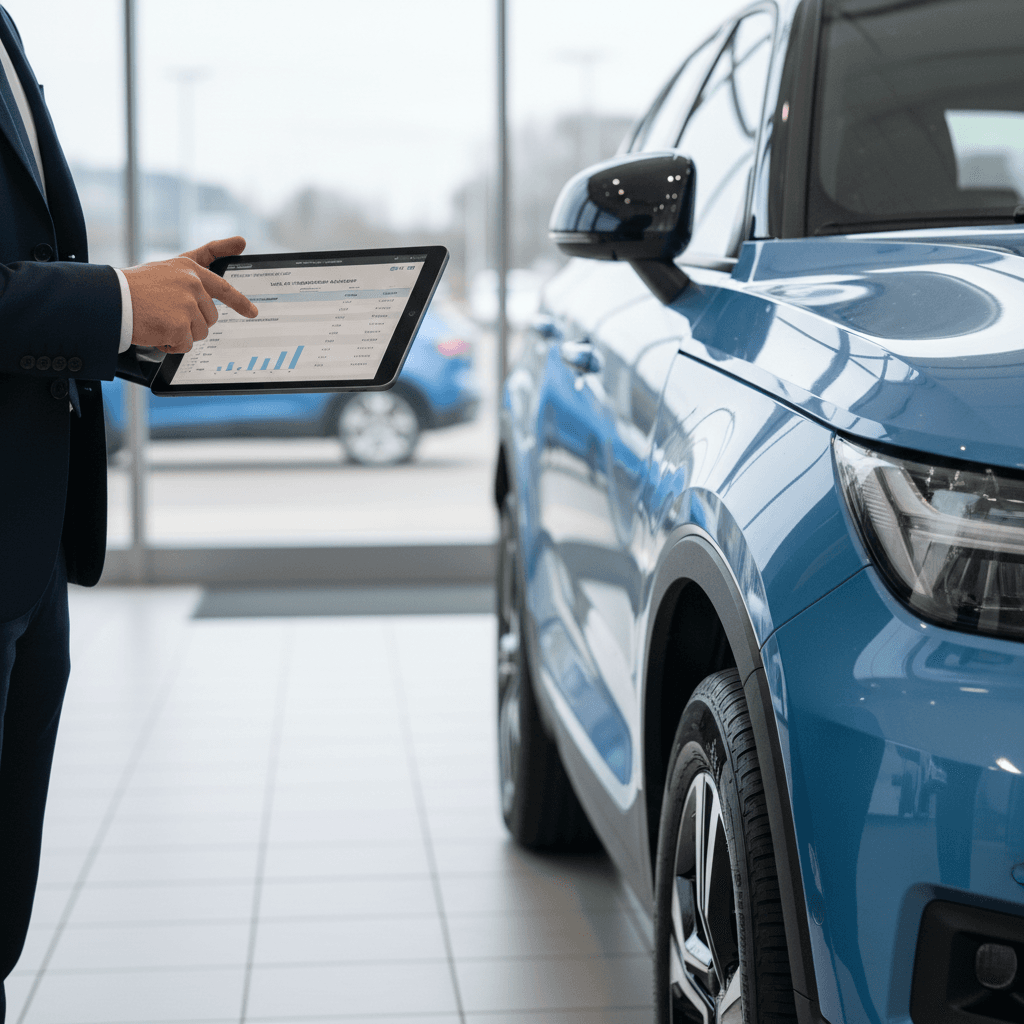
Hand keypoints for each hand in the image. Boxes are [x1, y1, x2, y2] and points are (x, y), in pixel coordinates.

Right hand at [122, 236, 258, 352]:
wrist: (110, 299)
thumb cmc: (134, 287)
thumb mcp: (167, 269)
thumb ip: (198, 264)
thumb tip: (235, 250)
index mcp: (190, 270)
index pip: (222, 286)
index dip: (239, 301)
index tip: (253, 312)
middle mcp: (193, 285)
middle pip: (210, 318)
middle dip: (191, 323)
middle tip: (166, 316)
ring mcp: (187, 305)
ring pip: (200, 333)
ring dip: (180, 335)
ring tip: (158, 321)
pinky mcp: (180, 325)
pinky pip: (186, 346)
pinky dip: (171, 345)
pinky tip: (155, 332)